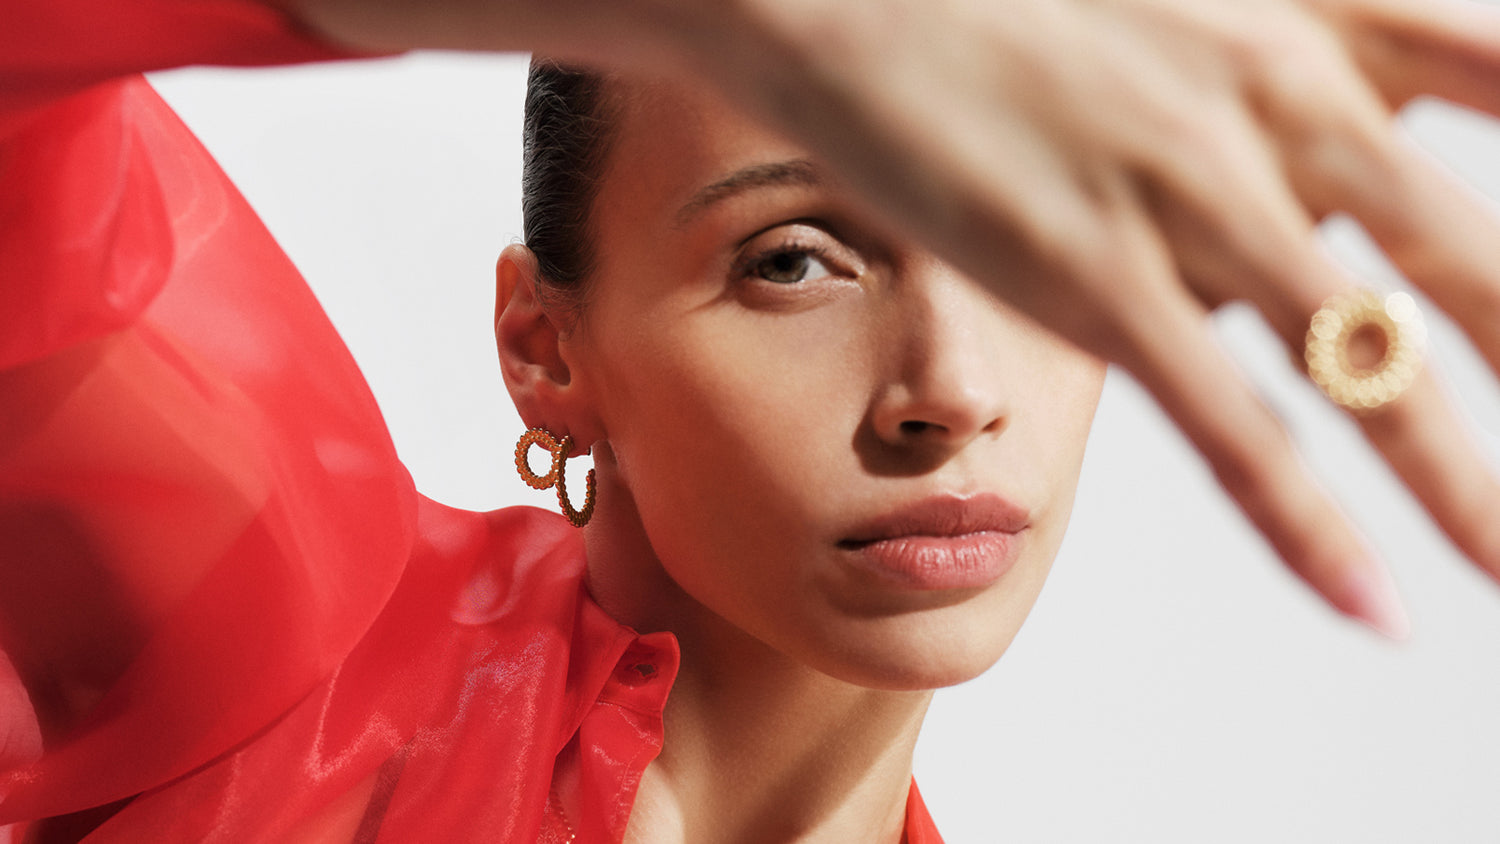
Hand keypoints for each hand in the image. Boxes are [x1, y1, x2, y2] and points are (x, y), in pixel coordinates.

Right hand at [686, 0, 1499, 635]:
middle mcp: (1279, 102)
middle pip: (1472, 263)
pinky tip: (1373, 602)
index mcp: (1317, 14)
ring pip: (1367, 364)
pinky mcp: (1091, 278)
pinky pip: (1229, 423)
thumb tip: (1353, 127)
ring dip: (1466, 486)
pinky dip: (1306, 526)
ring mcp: (1189, 196)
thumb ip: (1291, 52)